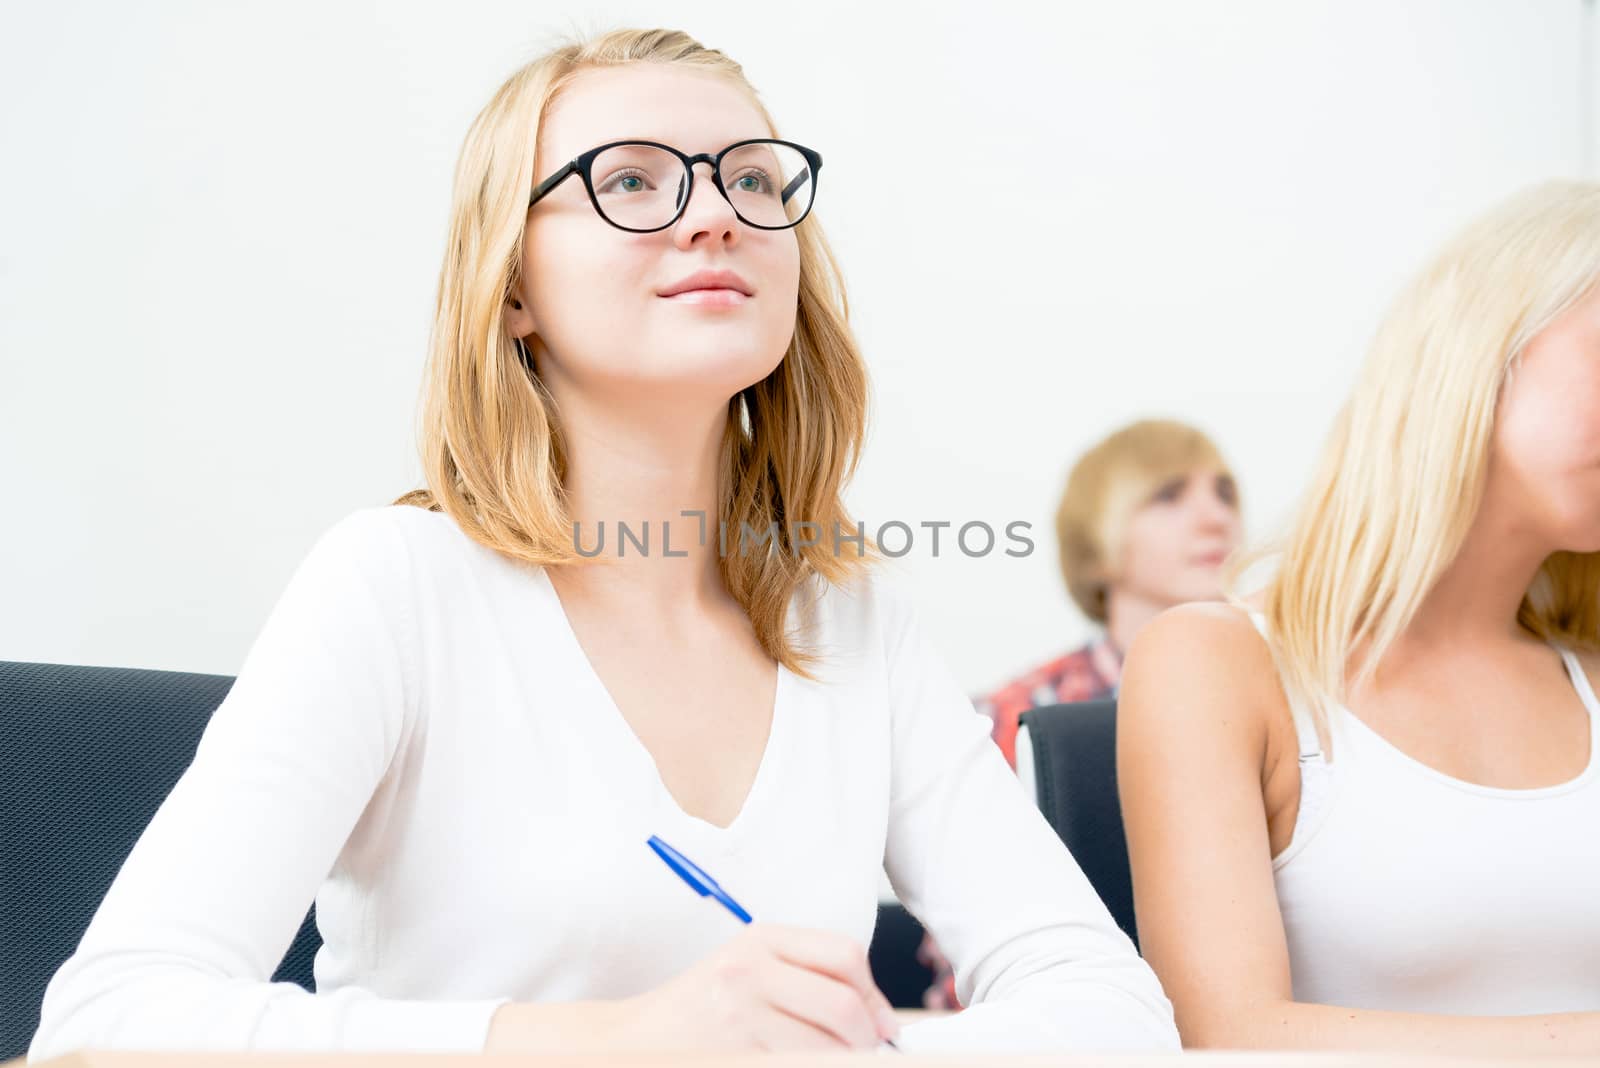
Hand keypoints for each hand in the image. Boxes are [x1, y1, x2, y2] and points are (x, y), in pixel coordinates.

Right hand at [484, 923, 900, 1052]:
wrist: (632, 1040)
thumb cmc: (699, 1008)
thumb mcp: (747, 970)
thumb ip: (803, 975)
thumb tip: (876, 1016)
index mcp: (759, 939)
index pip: (843, 954)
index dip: (873, 993)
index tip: (882, 1023)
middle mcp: (749, 970)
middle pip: (842, 1003)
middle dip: (867, 1036)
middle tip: (869, 1052)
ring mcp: (738, 1014)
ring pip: (826, 1045)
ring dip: (844, 1060)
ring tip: (838, 1061)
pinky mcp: (734, 1053)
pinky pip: (797, 1065)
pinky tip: (805, 1066)